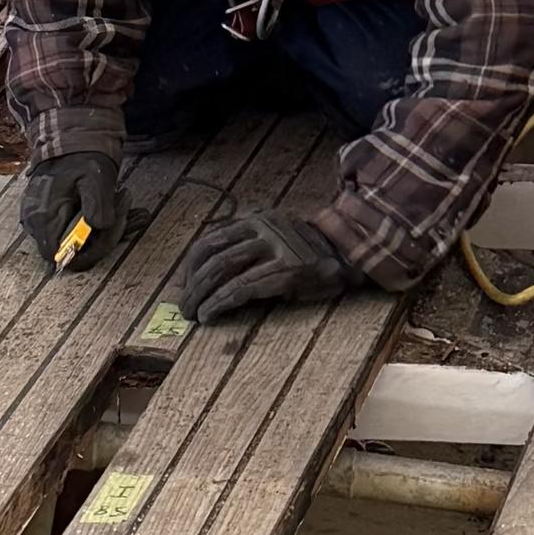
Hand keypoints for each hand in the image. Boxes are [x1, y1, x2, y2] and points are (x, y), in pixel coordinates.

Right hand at [20, 151, 121, 267]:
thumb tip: (99, 228)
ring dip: (111, 228)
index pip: (58, 255)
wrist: (73, 141)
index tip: (109, 230)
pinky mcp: (58, 218)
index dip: (85, 252)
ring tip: (132, 207)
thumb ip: (96, 205)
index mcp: (43, 216)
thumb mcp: (93, 176)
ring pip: (82, 241)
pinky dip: (107, 223)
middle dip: (107, 234)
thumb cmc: (81, 157)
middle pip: (74, 249)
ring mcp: (47, 222)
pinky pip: (83, 230)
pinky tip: (128, 210)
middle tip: (125, 206)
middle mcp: (39, 223)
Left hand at [174, 210, 356, 320]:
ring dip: (202, 295)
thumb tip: (205, 274)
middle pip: (214, 256)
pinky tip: (210, 315)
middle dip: (193, 285)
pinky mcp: (287, 271)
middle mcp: (264, 228)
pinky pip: (243, 288)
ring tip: (193, 314)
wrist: (350, 254)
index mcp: (257, 219)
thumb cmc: (308, 254)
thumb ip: (247, 247)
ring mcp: (276, 248)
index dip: (190, 265)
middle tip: (183, 306)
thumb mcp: (275, 239)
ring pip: (224, 271)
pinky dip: (221, 303)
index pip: (211, 239)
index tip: (183, 286)